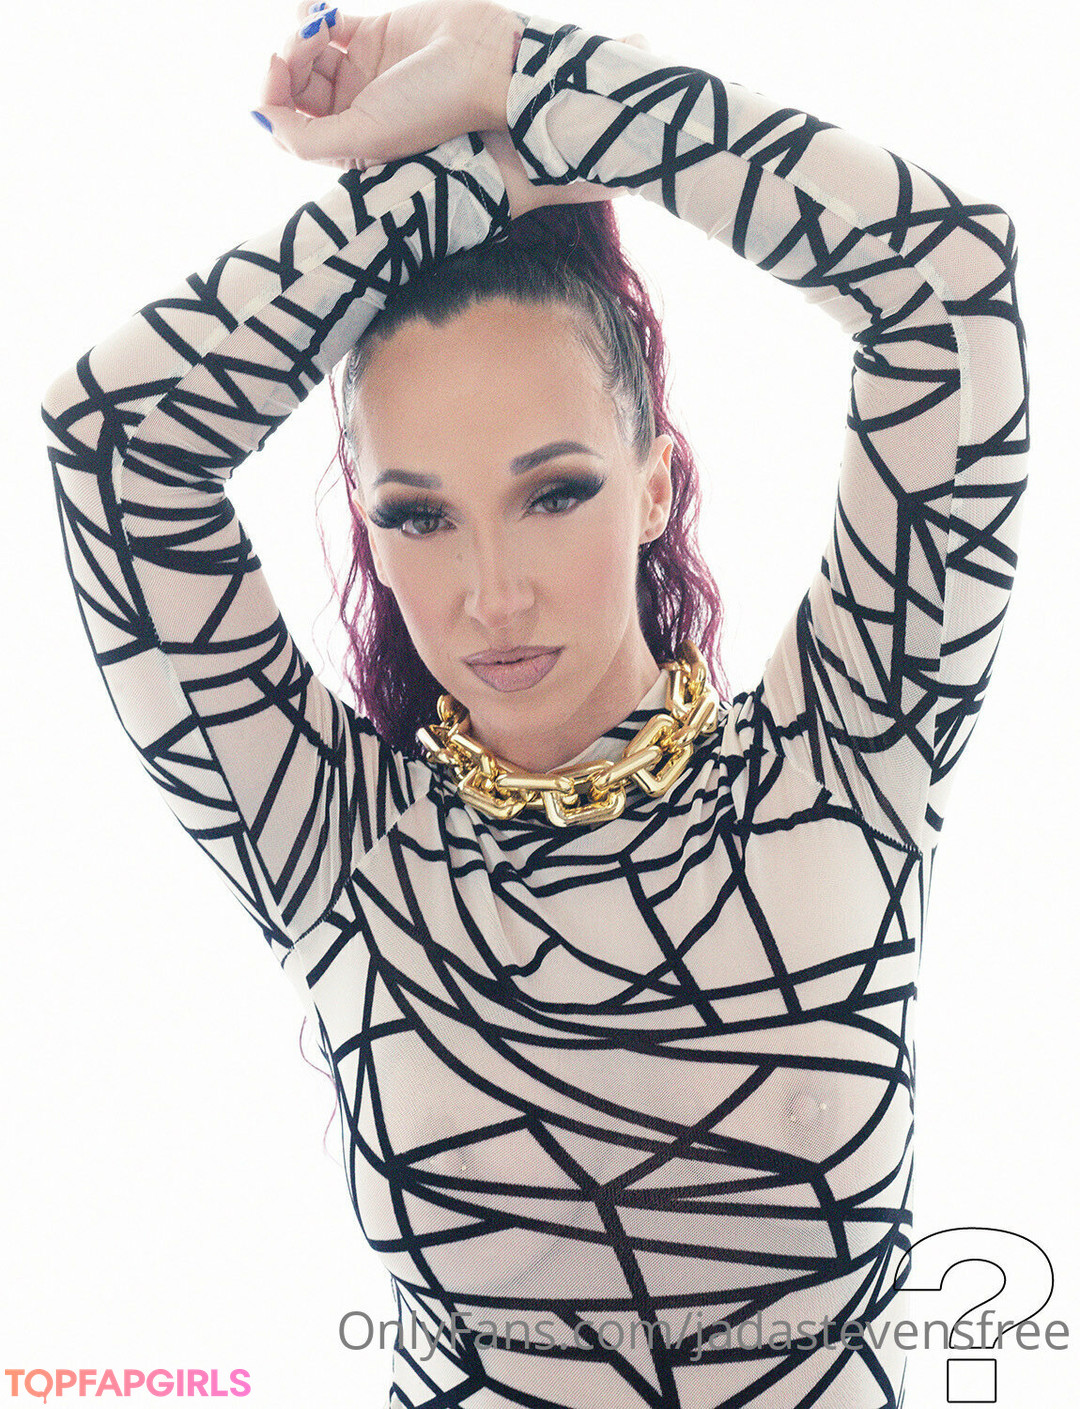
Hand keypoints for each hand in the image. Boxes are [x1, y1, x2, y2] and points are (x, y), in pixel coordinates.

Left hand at [255, 0, 521, 168]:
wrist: (486, 61)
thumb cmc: (433, 106)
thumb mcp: (364, 138)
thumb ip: (304, 139)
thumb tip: (257, 116)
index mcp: (350, 145)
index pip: (288, 126)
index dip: (272, 95)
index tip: (279, 64)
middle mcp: (352, 113)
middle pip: (294, 88)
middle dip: (290, 60)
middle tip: (311, 40)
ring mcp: (361, 74)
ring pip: (306, 54)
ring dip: (302, 34)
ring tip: (323, 24)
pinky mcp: (372, 36)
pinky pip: (326, 26)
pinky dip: (313, 16)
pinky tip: (321, 11)